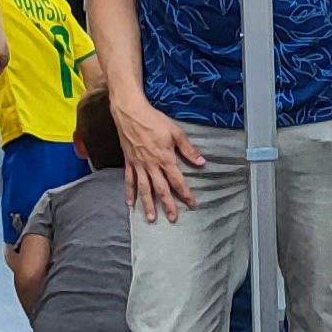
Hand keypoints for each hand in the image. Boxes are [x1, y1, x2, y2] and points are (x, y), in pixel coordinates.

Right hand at [115, 97, 201, 222]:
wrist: (130, 113)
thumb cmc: (155, 120)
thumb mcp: (176, 132)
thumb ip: (188, 149)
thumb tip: (202, 162)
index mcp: (165, 159)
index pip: (177, 181)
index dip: (185, 194)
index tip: (192, 204)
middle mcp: (151, 165)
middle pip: (160, 189)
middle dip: (167, 205)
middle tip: (172, 218)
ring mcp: (138, 165)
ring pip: (143, 189)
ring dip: (147, 204)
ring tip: (151, 218)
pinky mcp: (128, 161)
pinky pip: (128, 180)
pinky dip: (129, 192)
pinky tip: (130, 203)